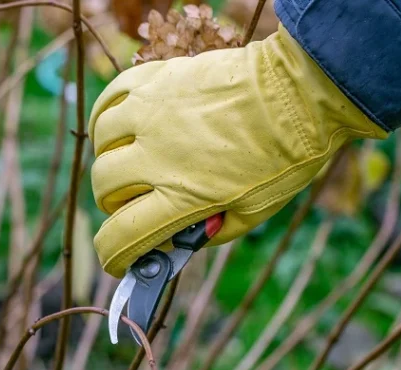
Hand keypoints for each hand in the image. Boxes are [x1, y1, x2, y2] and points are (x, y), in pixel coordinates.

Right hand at [88, 24, 386, 277]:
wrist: (300, 92)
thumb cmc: (285, 156)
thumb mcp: (251, 213)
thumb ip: (209, 232)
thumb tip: (175, 239)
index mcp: (184, 196)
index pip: (121, 236)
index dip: (114, 255)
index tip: (119, 258)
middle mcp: (158, 156)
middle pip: (103, 188)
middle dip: (113, 204)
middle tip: (134, 203)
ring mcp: (152, 114)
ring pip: (101, 143)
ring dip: (110, 159)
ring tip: (131, 160)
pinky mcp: (156, 81)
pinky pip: (109, 100)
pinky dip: (106, 118)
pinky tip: (121, 127)